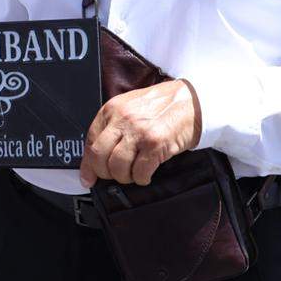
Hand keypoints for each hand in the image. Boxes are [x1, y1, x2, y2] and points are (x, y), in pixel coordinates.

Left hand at [79, 79, 200, 186]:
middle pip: (99, 156)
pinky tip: (146, 175)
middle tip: (114, 176)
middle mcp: (123, 119)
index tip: (88, 177)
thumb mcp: (131, 108)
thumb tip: (97, 156)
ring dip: (124, 177)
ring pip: (117, 166)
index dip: (88, 164)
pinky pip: (140, 171)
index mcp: (112, 109)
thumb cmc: (163, 106)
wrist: (192, 101)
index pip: (90, 141)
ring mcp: (139, 131)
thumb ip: (114, 126)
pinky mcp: (156, 143)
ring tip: (133, 174)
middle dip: (104, 173)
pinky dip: (141, 178)